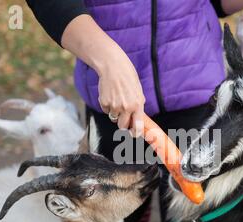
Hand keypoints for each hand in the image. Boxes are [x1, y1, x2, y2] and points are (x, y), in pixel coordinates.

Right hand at [60, 15, 145, 136]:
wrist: (113, 66)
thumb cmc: (128, 78)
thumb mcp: (138, 92)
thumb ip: (138, 107)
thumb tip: (137, 120)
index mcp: (137, 105)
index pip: (138, 126)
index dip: (136, 133)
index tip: (134, 135)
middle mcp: (126, 108)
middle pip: (122, 126)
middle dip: (123, 123)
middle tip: (123, 116)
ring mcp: (114, 106)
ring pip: (113, 118)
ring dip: (115, 113)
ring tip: (117, 99)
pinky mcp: (104, 103)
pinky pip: (106, 111)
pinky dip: (107, 106)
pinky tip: (110, 95)